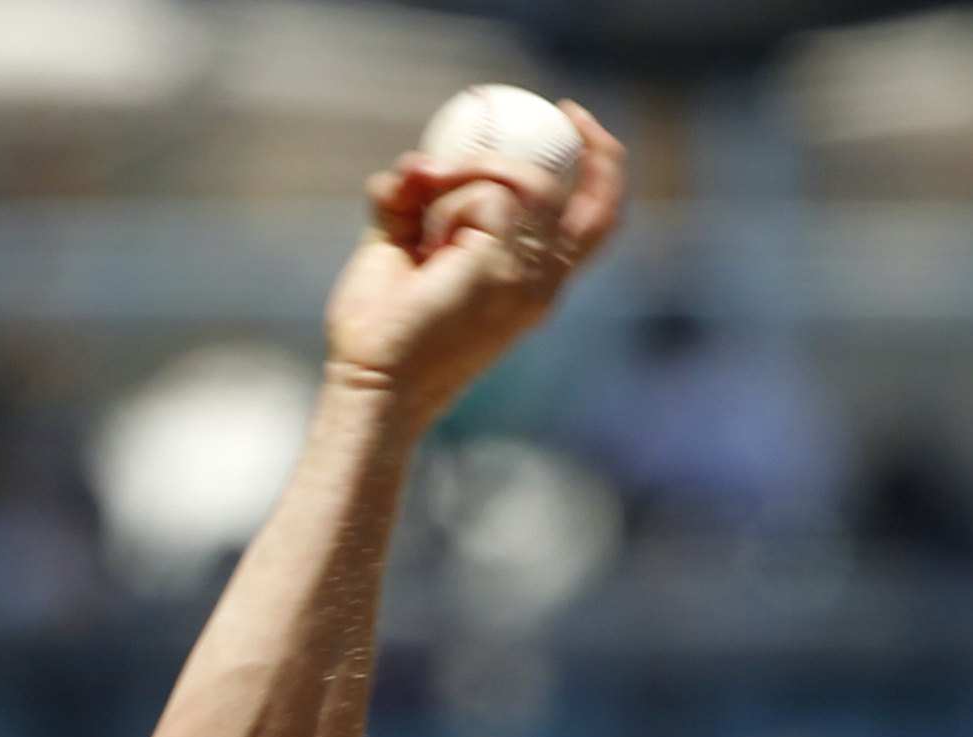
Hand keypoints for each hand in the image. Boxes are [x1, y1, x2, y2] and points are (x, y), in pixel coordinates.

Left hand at [325, 103, 627, 429]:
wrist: (371, 390)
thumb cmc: (378, 338)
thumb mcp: (394, 254)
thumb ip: (406, 204)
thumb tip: (413, 162)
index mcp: (534, 287)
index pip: (596, 224)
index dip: (602, 170)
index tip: (571, 120)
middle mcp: (545, 287)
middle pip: (597, 204)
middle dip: (573, 149)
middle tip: (539, 110)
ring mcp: (529, 281)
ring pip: (531, 186)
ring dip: (475, 170)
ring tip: (426, 189)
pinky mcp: (501, 271)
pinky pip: (494, 194)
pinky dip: (456, 191)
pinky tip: (424, 229)